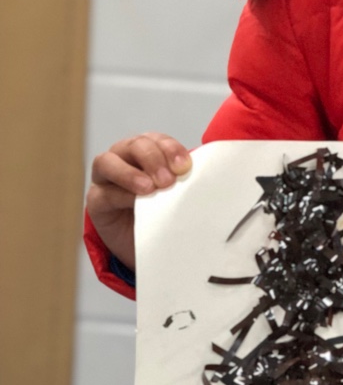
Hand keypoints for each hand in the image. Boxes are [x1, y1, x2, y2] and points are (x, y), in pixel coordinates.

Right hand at [87, 133, 191, 270]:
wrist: (150, 245)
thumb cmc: (166, 212)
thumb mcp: (179, 194)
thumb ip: (184, 181)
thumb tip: (203, 176)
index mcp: (148, 151)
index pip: (157, 139)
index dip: (170, 149)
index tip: (185, 166)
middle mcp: (124, 158)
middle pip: (133, 145)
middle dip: (152, 158)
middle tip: (168, 180)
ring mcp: (105, 178)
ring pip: (106, 162)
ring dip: (129, 173)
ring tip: (149, 188)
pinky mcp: (96, 201)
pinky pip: (103, 193)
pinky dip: (121, 195)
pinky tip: (136, 202)